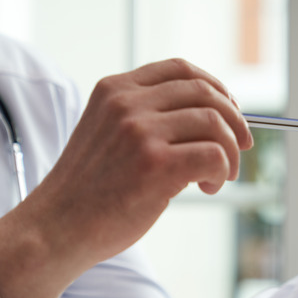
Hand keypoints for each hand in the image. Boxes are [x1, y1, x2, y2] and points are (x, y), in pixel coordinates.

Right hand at [0, 58, 252, 297]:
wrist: (56, 229)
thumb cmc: (88, 190)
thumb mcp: (107, 134)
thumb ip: (144, 118)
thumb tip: (211, 119)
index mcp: (114, 89)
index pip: (180, 69)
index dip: (215, 87)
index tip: (229, 112)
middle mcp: (127, 103)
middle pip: (205, 92)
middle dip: (234, 120)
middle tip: (241, 146)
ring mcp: (140, 132)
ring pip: (215, 124)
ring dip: (230, 151)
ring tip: (220, 175)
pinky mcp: (155, 164)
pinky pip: (213, 155)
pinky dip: (221, 171)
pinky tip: (206, 187)